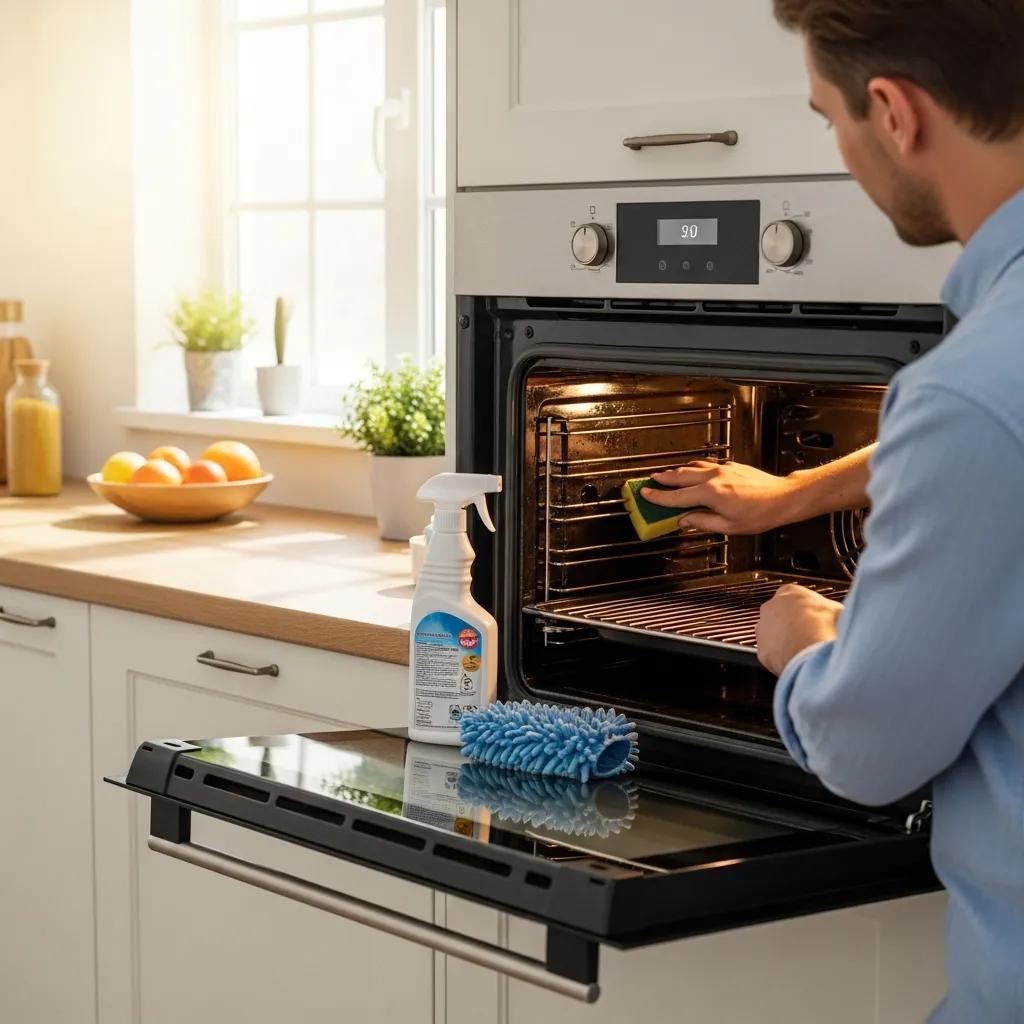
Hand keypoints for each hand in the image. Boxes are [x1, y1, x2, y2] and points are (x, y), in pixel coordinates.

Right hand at [641, 461, 801, 534]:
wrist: (784, 497)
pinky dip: (695, 468)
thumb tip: (684, 520)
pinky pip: (706, 464)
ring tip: (668, 475)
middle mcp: (714, 478)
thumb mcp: (728, 526)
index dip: (658, 496)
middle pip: (680, 475)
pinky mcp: (732, 466)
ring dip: (678, 471)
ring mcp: (723, 469)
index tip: (645, 494)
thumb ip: (702, 522)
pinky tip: (694, 471)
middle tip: (650, 480)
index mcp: (710, 494)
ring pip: (693, 466)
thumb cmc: (761, 514)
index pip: (676, 496)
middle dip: (663, 478)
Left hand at [756, 584, 842, 674]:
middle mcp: (771, 607)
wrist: (812, 648)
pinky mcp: (762, 649)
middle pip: (780, 614)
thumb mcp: (838, 609)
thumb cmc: (825, 626)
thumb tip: (841, 614)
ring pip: (772, 634)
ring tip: (803, 650)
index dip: (805, 608)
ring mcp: (763, 629)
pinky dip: (781, 658)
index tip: (814, 617)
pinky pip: (771, 654)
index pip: (793, 596)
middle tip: (809, 634)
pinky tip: (796, 661)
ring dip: (784, 641)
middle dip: (792, 624)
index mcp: (790, 592)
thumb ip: (832, 609)